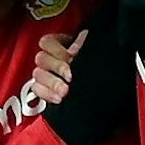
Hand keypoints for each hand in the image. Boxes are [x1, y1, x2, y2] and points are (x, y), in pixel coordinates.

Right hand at [39, 23, 136, 144]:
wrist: (107, 103)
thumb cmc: (104, 77)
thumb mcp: (99, 58)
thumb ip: (87, 47)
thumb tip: (79, 45)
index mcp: (65, 47)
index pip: (48, 41)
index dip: (57, 48)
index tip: (71, 56)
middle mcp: (54, 60)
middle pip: (42, 57)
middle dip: (57, 66)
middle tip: (71, 75)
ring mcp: (47, 76)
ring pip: (38, 74)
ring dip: (53, 82)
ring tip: (66, 90)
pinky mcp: (45, 91)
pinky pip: (37, 90)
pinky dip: (47, 94)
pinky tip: (60, 99)